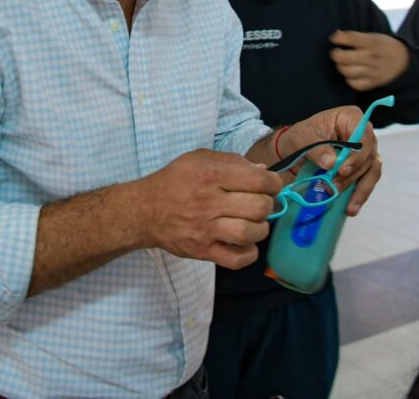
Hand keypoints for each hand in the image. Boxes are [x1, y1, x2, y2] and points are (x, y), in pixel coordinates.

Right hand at [135, 149, 283, 269]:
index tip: (271, 185)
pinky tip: (245, 243)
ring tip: (253, 224)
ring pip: (249, 233)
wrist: (143, 211)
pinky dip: (248, 254)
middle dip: (267, 205)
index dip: (274, 183)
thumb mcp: (199, 159)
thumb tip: (263, 172)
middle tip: (260, 204)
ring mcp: (206, 230)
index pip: (258, 180)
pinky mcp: (203, 251)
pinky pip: (236, 260)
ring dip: (260, 229)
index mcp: (211, 175)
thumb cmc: (174, 180)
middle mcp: (210, 202)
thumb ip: (232, 161)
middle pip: (258, 207)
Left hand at [276, 106, 381, 215]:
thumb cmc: (299, 137)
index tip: (343, 170)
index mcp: (351, 118)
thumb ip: (315, 148)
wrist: (294, 150)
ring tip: (349, 207)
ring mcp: (364, 152)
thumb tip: (331, 163)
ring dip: (360, 190)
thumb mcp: (301, 138)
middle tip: (336, 188)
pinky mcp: (361, 168)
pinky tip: (351, 208)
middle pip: (368, 155)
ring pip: (371, 171)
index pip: (363, 135)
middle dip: (353, 175)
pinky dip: (359, 195)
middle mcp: (363, 133)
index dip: (357, 154)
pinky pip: (366, 181)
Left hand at [329, 30, 409, 90]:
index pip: (352, 38)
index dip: (339, 38)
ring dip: (341, 67)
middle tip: (337, 53)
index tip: (334, 39)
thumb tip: (336, 36)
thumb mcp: (373, 37)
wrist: (403, 61)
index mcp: (373, 42)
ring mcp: (374, 72)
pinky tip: (352, 74)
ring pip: (348, 72)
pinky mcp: (374, 83)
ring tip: (343, 63)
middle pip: (345, 58)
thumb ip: (355, 37)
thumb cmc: (383, 46)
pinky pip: (356, 84)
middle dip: (336, 55)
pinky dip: (350, 79)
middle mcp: (373, 57)